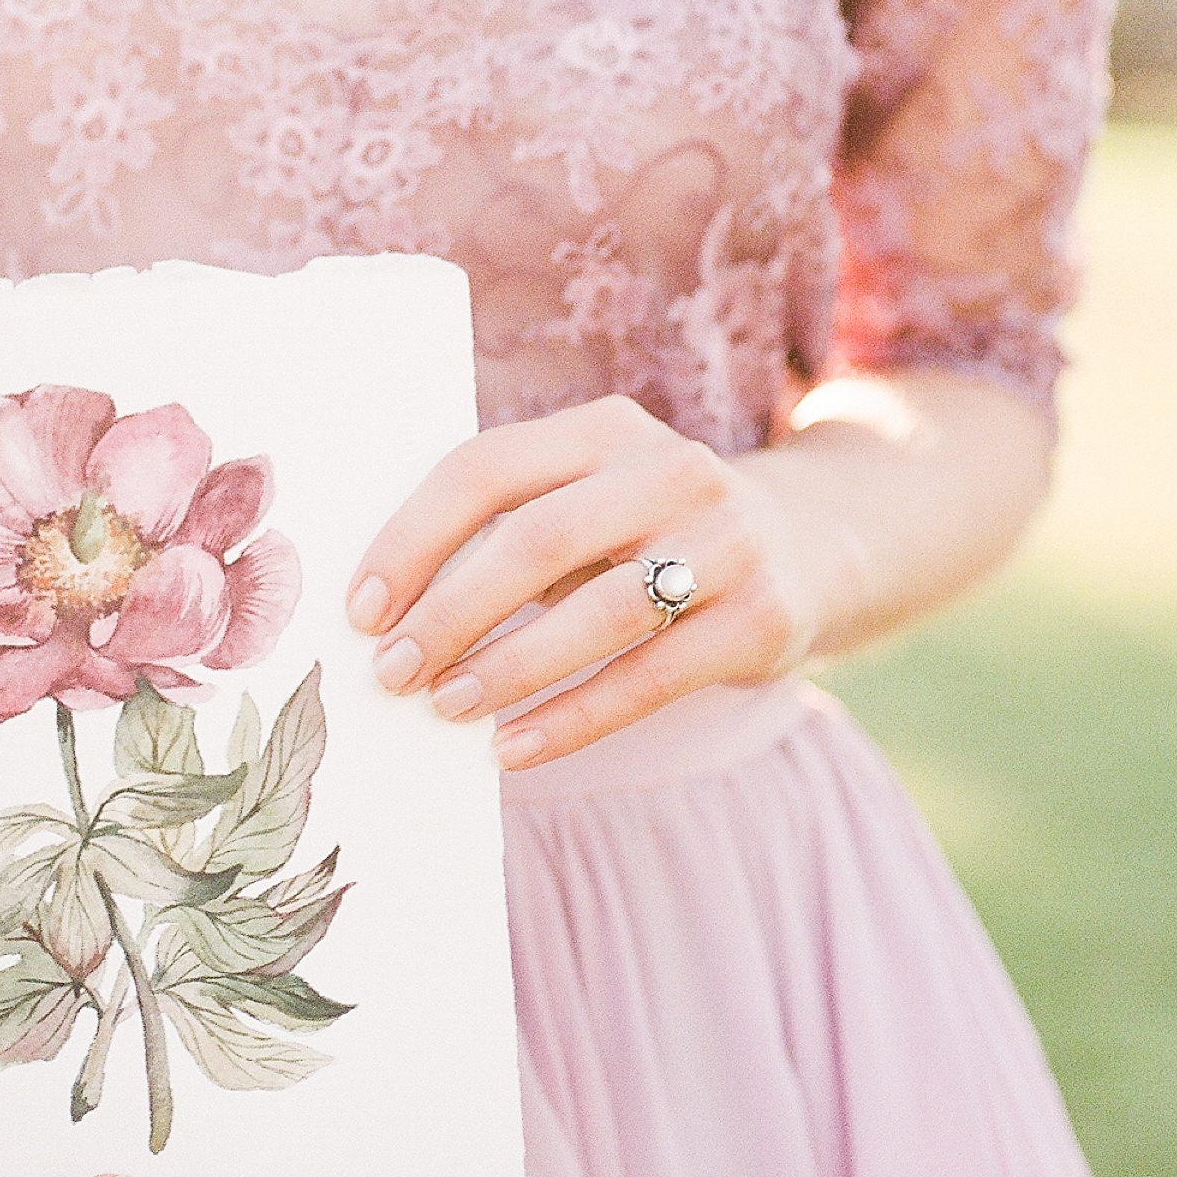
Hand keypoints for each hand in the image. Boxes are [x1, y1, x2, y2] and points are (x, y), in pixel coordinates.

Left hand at [346, 394, 830, 770]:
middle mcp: (670, 469)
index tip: (361, 609)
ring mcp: (725, 542)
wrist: (815, 543)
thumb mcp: (594, 497)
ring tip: (446, 708)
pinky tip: (515, 746)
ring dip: (509, 667)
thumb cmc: (653, 529)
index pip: (485, 470)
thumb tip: (389, 612)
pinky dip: (573, 717)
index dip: (412, 539)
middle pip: (537, 539)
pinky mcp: (761, 616)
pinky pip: (651, 676)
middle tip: (393, 671)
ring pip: (599, 610)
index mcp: (604, 429)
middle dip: (450, 612)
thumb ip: (513, 528)